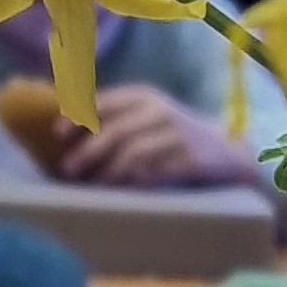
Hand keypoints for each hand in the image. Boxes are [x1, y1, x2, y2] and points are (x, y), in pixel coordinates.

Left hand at [53, 84, 256, 188]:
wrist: (229, 150)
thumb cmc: (176, 134)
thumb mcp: (150, 114)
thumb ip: (118, 117)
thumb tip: (70, 129)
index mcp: (146, 96)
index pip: (104, 102)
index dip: (78, 117)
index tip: (57, 133)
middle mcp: (161, 112)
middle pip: (116, 131)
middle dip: (89, 151)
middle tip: (69, 168)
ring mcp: (177, 137)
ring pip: (133, 154)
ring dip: (108, 172)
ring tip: (94, 184)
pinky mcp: (190, 161)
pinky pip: (153, 173)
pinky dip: (131, 183)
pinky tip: (119, 190)